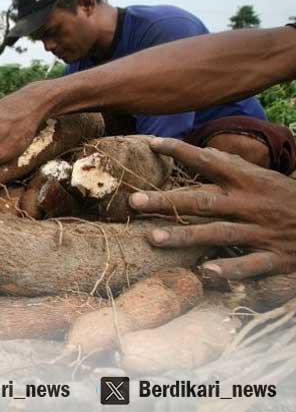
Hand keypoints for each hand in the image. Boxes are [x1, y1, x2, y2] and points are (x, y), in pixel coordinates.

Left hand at [128, 138, 295, 278]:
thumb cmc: (289, 199)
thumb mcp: (265, 177)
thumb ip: (234, 166)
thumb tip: (207, 151)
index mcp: (246, 181)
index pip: (208, 161)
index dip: (180, 151)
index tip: (151, 143)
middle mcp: (249, 204)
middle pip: (202, 200)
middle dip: (167, 201)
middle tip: (134, 201)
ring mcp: (260, 231)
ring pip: (218, 232)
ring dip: (185, 236)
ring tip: (153, 238)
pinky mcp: (274, 257)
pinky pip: (249, 264)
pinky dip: (229, 268)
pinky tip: (205, 272)